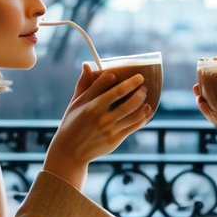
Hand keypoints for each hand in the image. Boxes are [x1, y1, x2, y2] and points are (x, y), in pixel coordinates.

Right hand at [43, 64, 152, 190]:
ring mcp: (109, 130)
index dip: (129, 83)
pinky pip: (133, 127)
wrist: (70, 152)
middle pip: (128, 103)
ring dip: (143, 105)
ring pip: (133, 116)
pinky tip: (145, 112)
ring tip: (146, 98)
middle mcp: (102, 119)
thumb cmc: (71, 122)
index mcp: (92, 107)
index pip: (115, 91)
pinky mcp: (114, 140)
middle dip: (139, 93)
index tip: (139, 76)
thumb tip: (88, 65)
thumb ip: (85, 84)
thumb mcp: (76, 103)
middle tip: (143, 86)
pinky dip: (142, 118)